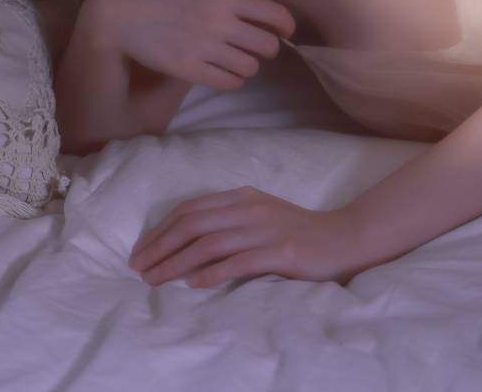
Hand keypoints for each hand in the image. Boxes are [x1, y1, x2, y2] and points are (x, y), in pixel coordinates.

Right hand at [85, 0, 294, 92]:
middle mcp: (220, 21)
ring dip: (248, 66)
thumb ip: (234, 1)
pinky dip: (232, 80)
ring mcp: (205, 46)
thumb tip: (267, 20)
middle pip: (268, 46)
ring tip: (235, 60)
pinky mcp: (190, 68)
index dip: (286, 27)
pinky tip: (223, 72)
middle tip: (256, 48)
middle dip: (267, 49)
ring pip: (251, 68)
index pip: (276, 15)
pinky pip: (229, 83)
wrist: (124, 13)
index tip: (284, 32)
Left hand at [128, 186, 368, 287]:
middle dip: (160, 246)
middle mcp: (250, 209)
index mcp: (243, 196)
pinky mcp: (280, 252)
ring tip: (155, 280)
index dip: (160, 229)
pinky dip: (212, 273)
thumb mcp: (260, 215)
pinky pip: (238, 262)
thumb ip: (228, 221)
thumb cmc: (298, 231)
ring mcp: (265, 229)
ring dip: (176, 263)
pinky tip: (194, 284)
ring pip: (208, 243)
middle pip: (192, 224)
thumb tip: (186, 241)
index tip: (141, 250)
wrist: (343, 238)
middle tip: (139, 268)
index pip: (190, 209)